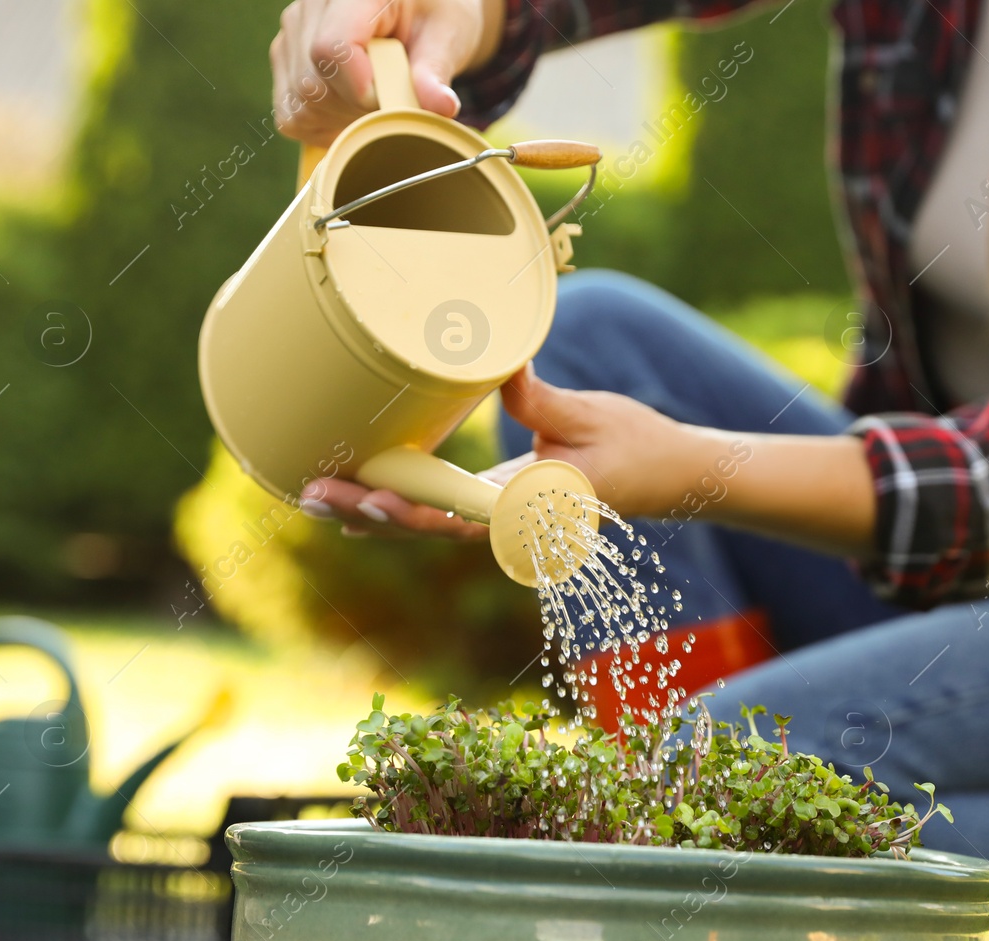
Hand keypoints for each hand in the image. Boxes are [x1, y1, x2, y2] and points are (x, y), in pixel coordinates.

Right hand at [270, 0, 502, 143]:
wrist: (415, 16)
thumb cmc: (430, 21)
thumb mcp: (446, 38)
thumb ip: (435, 71)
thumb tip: (442, 105)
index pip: (331, 49)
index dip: (360, 90)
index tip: (391, 102)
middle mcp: (311, 7)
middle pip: (315, 84)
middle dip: (359, 111)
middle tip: (393, 102)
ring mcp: (291, 34)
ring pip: (302, 103)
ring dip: (343, 120)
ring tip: (376, 101)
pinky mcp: (284, 61)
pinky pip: (293, 114)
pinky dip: (325, 126)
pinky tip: (352, 108)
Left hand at [300, 368, 711, 538]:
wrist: (675, 478)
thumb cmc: (640, 446)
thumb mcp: (591, 416)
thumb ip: (539, 400)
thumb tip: (498, 367)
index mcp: (532, 502)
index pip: (461, 514)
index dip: (411, 510)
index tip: (369, 499)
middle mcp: (511, 519)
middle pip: (426, 525)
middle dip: (367, 512)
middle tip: (312, 494)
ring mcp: (504, 518)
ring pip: (426, 524)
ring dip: (371, 515)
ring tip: (315, 498)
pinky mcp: (501, 506)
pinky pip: (441, 513)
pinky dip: (398, 508)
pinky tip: (358, 501)